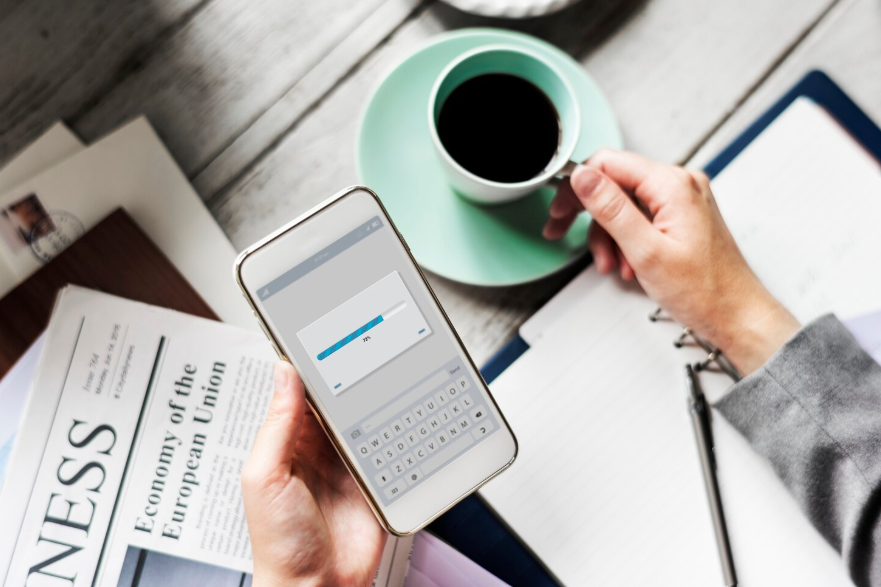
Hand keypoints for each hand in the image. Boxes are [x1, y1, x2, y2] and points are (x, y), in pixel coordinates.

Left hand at [242, 362, 384, 586]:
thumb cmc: (279, 545)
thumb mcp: (265, 477)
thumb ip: (277, 425)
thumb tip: (283, 374)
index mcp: (286, 443)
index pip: (298, 392)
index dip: (308, 366)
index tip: (321, 338)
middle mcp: (318, 449)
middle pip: (336, 401)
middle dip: (348, 378)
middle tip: (364, 348)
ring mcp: (348, 462)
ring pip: (364, 416)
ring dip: (374, 400)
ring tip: (385, 371)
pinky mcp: (376, 477)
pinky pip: (388, 444)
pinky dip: (395, 428)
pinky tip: (401, 411)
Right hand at [544, 149, 798, 373]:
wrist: (736, 315)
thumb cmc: (704, 290)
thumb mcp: (645, 250)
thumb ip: (611, 209)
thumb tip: (584, 177)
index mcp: (672, 185)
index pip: (609, 163)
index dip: (577, 186)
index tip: (559, 209)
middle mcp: (680, 185)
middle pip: (615, 183)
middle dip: (588, 213)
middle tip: (562, 230)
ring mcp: (682, 200)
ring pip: (624, 205)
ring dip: (608, 235)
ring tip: (610, 265)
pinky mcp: (681, 217)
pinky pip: (641, 218)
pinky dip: (626, 240)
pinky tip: (628, 265)